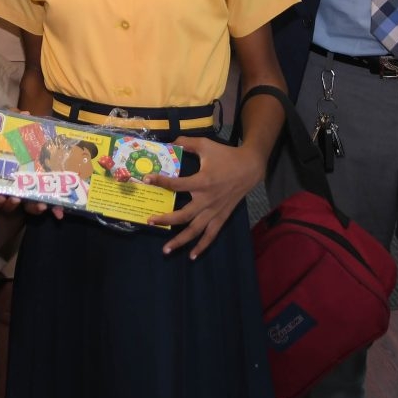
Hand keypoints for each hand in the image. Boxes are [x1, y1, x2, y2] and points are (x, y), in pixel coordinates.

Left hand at [147, 137, 262, 258]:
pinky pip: (211, 235)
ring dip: (180, 241)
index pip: (177, 184)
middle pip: (183, 215)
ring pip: (195, 230)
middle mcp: (207, 200)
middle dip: (166, 219)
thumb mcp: (206, 145)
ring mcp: (214, 211)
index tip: (147, 180)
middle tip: (150, 221)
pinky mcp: (221, 217)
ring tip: (166, 250)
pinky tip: (192, 256)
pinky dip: (202, 246)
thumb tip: (170, 141)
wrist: (250, 168)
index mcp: (202, 181)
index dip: (161, 181)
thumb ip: (187, 142)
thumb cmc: (226, 156)